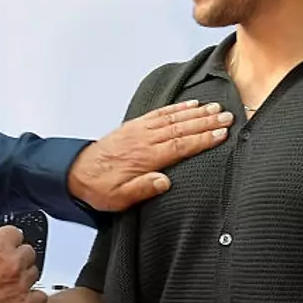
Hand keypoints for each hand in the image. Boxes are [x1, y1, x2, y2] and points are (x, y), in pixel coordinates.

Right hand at [0, 219, 42, 302]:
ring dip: (22, 276)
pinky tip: (16, 300)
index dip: (4, 240)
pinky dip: (31, 299)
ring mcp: (21, 285)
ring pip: (33, 272)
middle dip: (15, 258)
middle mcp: (12, 263)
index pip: (13, 232)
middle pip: (26, 251)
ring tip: (5, 284)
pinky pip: (39, 297)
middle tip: (1, 268)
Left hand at [68, 100, 231, 211]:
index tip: (222, 133)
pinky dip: (176, 108)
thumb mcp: (119, 198)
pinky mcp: (134, 126)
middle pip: (181, 128)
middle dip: (206, 122)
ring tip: (215, 108)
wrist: (74, 173)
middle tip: (228, 116)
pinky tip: (189, 105)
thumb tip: (165, 182)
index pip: (180, 145)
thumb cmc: (99, 187)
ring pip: (173, 118)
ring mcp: (139, 130)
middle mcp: (144, 140)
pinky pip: (159, 114)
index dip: (203, 139)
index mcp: (145, 158)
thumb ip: (143, 189)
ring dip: (195, 112)